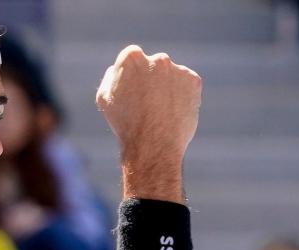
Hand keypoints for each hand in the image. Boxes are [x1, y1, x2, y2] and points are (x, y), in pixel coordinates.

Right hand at [95, 46, 201, 194]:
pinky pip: (186, 85)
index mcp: (131, 57)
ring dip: (166, 88)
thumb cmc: (125, 122)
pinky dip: (181, 96)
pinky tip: (172, 112)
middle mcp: (156, 58)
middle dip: (150, 79)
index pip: (132, 57)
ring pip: (170, 75)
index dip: (130, 75)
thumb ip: (111, 77)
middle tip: (145, 104)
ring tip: (159, 113)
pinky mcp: (193, 80)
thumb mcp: (105, 99)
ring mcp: (177, 69)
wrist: (153, 143)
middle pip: (153, 65)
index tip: (131, 90)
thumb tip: (117, 69)